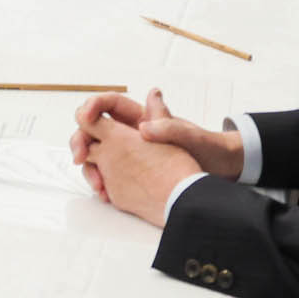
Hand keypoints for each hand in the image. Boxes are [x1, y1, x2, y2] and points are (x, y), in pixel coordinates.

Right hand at [73, 89, 241, 222]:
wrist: (219, 171)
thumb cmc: (207, 148)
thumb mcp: (190, 136)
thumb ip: (168, 126)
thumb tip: (143, 127)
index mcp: (141, 117)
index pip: (108, 104)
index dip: (93, 107)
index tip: (85, 118)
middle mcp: (130, 133)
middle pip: (94, 129)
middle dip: (81, 140)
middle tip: (80, 157)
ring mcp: (128, 153)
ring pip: (96, 153)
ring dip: (89, 166)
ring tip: (97, 185)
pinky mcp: (129, 172)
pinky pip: (107, 173)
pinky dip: (101, 182)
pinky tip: (105, 193)